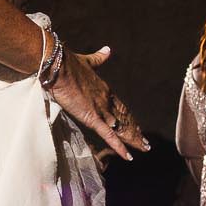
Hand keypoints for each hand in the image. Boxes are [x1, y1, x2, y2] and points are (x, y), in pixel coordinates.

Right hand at [48, 45, 148, 160]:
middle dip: (135, 131)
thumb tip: (108, 49)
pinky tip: (128, 156)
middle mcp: (106, 100)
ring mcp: (101, 109)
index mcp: (105, 89)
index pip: (120, 107)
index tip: (136, 125)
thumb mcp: (87, 61)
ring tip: (144, 148)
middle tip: (146, 143)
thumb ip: (99, 58)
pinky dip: (119, 147)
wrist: (59, 65)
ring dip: (133, 139)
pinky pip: (109, 135)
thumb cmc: (68, 63)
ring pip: (121, 128)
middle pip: (125, 119)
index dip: (129, 117)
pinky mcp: (92, 117)